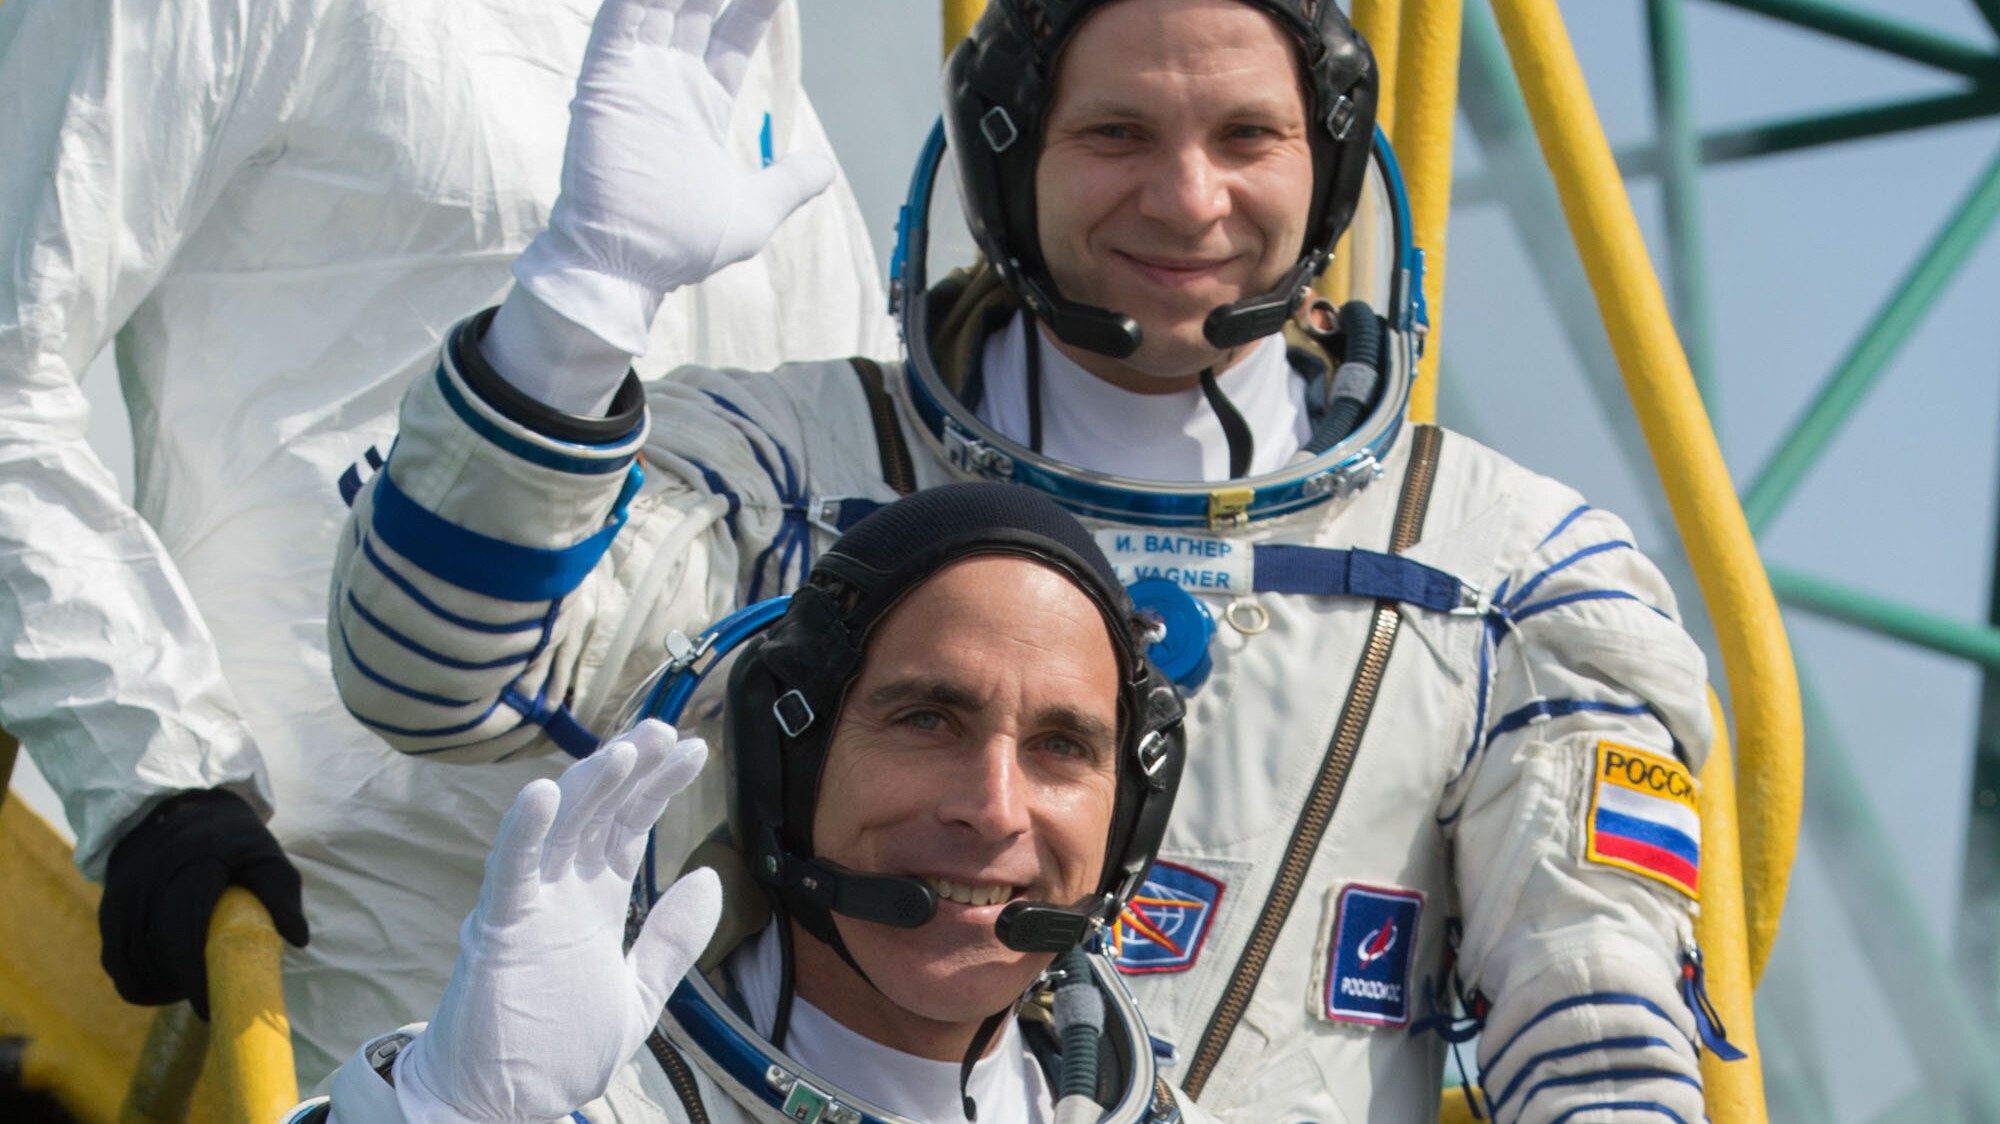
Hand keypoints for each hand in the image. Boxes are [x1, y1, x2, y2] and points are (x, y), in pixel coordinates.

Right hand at [98, 788, 309, 1019]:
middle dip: (180, 986)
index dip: (193, 974)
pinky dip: (138, 982)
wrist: (171, 806)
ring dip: (159, 987)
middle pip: (152, 954)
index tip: (213, 1002)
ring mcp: (121, 901)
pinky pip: (115, 963)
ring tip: (192, 988)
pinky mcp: (109, 913)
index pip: (182, 931)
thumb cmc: (225, 835)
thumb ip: (281, 891)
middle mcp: (146, 887)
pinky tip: (166, 984)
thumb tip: (298, 938)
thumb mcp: (262, 850)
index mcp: (188, 868)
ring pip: (129, 964)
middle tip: (210, 1000)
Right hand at [396, 720, 721, 1122]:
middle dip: (632, 769)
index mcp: (595, 901)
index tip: (693, 749)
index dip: (658, 785)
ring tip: (625, 750)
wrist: (505, 1105)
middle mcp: (562, 891)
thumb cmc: (556, 1050)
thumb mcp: (638, 992)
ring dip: (590, 785)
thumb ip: (672, 939)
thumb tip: (709, 877)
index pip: (629, 825)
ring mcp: (529, 905)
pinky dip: (524, 831)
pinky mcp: (497, 930)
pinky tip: (543, 793)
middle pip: (599, 812)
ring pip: (558, 827)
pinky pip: (509, 872)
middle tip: (665, 731)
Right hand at [515, 0, 836, 354]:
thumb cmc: (679, 246)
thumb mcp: (754, 212)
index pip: (734, 30)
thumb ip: (789, 182)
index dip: (758, 2)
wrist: (627, 270)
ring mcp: (636, 75)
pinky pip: (621, 18)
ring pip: (661, 1)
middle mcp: (669, 79)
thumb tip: (824, 168)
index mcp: (703, 101)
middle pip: (700, 4)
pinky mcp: (607, 80)